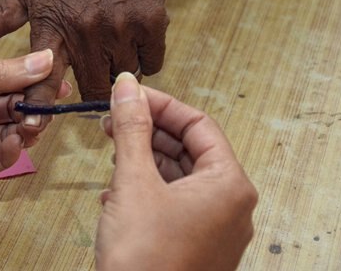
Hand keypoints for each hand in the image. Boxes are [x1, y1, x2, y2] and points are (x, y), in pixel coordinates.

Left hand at [0, 0, 171, 145]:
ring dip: (118, 70)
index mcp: (53, 26)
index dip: (38, 106)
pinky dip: (145, 57)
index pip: (41, 78)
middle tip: (91, 71)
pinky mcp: (151, 23)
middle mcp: (86, 32)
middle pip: (91, 89)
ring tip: (112, 48)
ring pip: (123, 75)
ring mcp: (121, 29)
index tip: (33, 125)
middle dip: (91, 87)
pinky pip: (152, 62)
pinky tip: (133, 39)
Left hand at [0, 50, 70, 209]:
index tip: (58, 83)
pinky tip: (15, 146)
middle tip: (48, 112)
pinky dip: (5, 155)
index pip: (1, 79)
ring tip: (33, 129)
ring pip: (1, 135)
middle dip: (28, 108)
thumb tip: (44, 57)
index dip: (29, 81)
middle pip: (5, 108)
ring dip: (20, 131)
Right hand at [95, 73, 257, 269]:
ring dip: (142, 159)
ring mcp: (213, 227)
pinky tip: (116, 192)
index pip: (198, 124)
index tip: (130, 96)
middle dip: (148, 131)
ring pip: (178, 175)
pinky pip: (172, 201)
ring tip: (112, 152)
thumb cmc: (146, 262)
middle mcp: (228, 205)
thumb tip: (127, 88)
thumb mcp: (134, 182)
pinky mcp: (194, 243)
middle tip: (114, 120)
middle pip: (188, 148)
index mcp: (228, 185)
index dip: (161, 105)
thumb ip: (132, 129)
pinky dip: (145, 188)